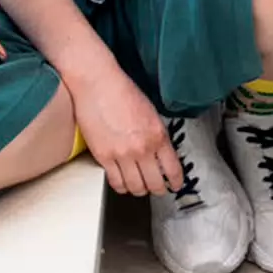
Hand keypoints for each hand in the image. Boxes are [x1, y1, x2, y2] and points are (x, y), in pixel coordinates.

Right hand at [68, 65, 182, 196]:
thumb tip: (161, 155)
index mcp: (158, 135)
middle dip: (158, 189)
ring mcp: (122, 154)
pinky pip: (116, 182)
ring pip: (136, 188)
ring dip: (139, 189)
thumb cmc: (121, 91)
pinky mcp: (103, 156)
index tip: (174, 185)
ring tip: (138, 185)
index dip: (175, 182)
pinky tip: (122, 182)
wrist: (97, 82)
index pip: (172, 170)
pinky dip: (121, 186)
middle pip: (155, 184)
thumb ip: (157, 136)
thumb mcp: (151, 113)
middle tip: (156, 188)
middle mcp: (142, 148)